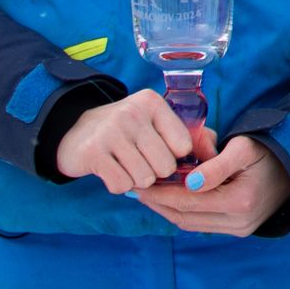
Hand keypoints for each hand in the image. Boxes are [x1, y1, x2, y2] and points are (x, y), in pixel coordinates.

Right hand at [54, 89, 195, 194]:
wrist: (74, 132)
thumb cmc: (126, 131)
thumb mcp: (154, 123)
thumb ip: (188, 135)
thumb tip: (214, 153)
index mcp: (152, 103)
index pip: (183, 144)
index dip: (176, 156)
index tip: (163, 152)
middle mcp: (132, 113)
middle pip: (165, 165)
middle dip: (157, 172)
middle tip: (142, 161)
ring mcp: (110, 132)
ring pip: (145, 178)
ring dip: (137, 180)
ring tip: (127, 164)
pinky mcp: (92, 153)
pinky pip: (122, 185)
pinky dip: (120, 185)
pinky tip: (112, 170)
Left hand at [132, 133, 289, 235]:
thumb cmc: (269, 148)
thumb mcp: (244, 147)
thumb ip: (216, 164)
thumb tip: (188, 184)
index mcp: (240, 200)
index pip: (187, 202)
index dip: (160, 194)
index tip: (141, 184)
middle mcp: (239, 221)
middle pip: (186, 217)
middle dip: (159, 204)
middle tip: (139, 190)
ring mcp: (240, 229)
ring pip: (192, 224)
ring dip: (169, 210)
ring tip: (152, 195)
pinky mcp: (240, 230)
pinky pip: (203, 224)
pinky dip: (185, 213)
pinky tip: (173, 201)